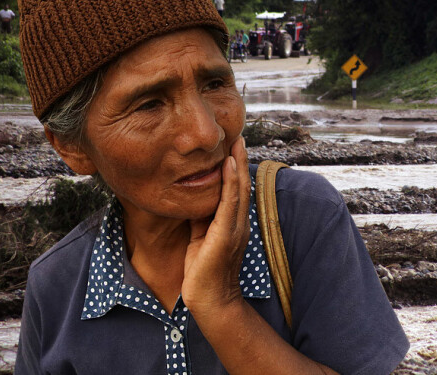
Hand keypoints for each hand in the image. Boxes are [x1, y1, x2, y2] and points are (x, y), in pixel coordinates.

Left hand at [181, 136, 250, 316]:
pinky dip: (231, 182)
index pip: (236, 191)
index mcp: (234, 224)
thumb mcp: (201, 238)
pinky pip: (230, 202)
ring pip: (239, 189)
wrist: (209, 300)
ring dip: (238, 164)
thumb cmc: (203, 272)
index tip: (232, 148)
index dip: (236, 169)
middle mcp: (240, 223)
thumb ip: (202, 218)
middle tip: (238, 136)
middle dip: (240, 160)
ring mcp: (236, 227)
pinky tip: (229, 165)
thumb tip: (194, 199)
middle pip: (242, 185)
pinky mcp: (226, 233)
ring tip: (236, 142)